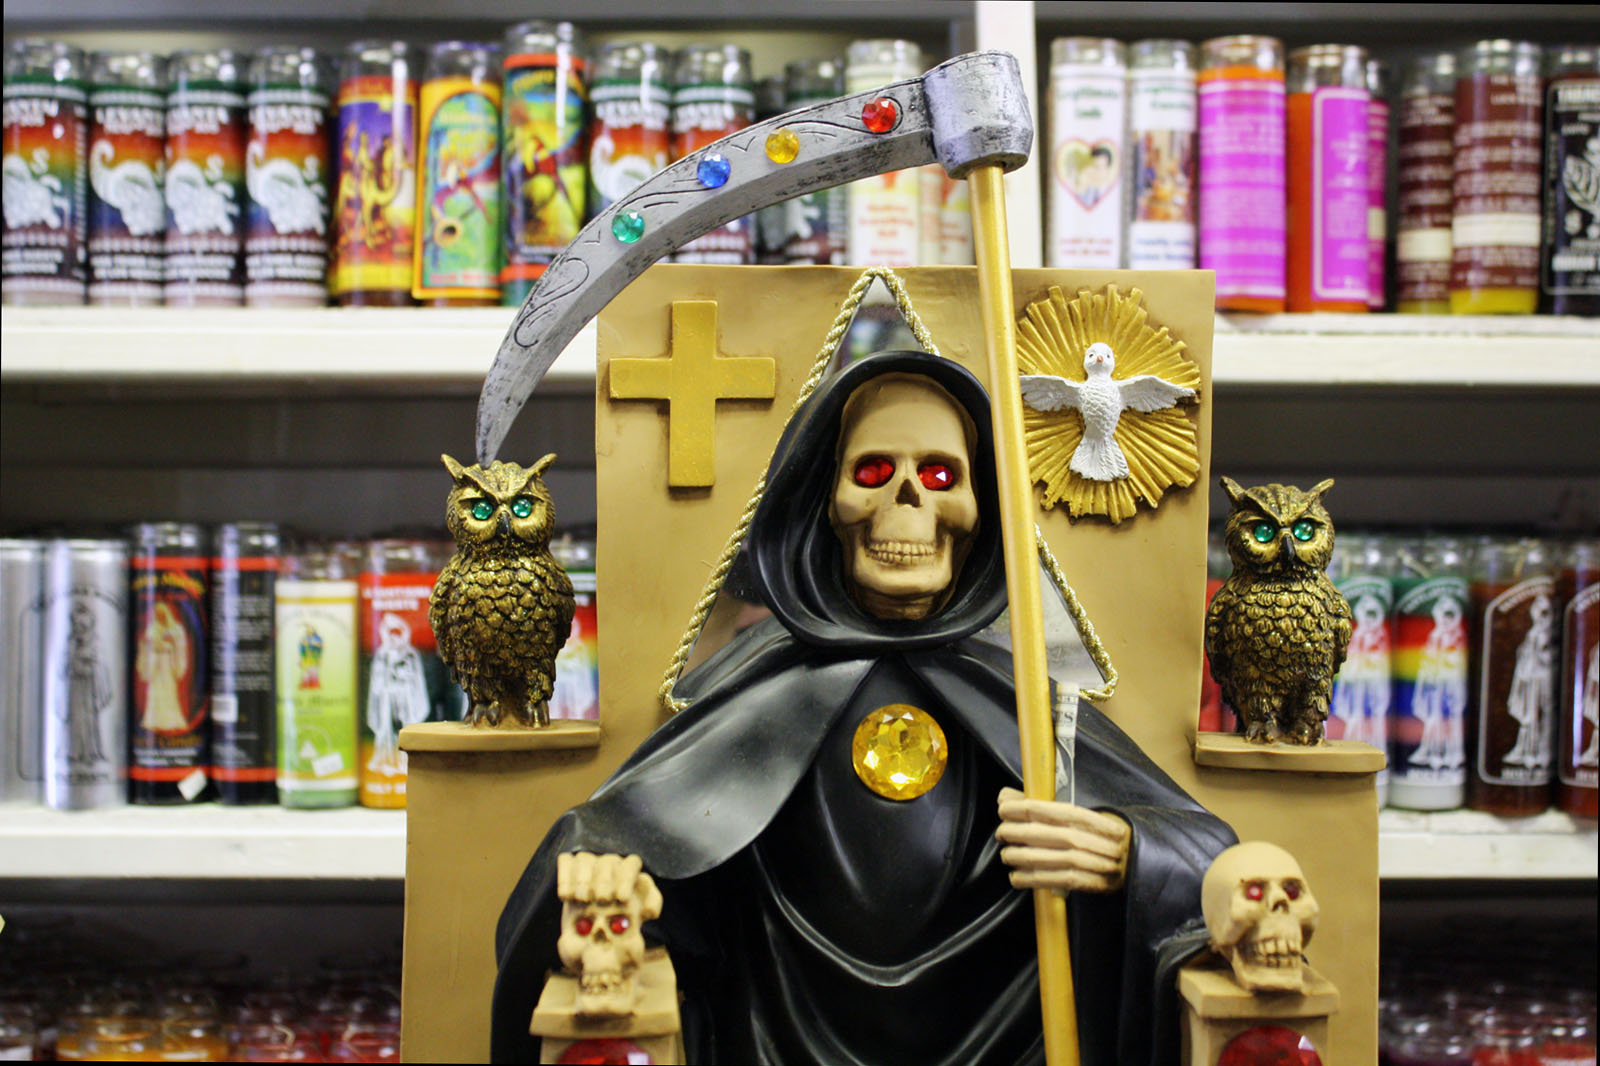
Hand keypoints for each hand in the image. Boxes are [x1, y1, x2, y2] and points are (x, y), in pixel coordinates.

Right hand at [556, 851, 657, 908]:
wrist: (593, 929)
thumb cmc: (620, 918)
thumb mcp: (639, 913)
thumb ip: (650, 907)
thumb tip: (651, 910)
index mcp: (630, 869)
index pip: (631, 864)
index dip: (627, 879)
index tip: (622, 898)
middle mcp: (610, 862)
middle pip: (608, 862)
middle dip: (605, 882)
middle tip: (602, 899)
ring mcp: (589, 861)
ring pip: (586, 859)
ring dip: (584, 881)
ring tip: (583, 900)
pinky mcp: (569, 864)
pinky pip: (566, 861)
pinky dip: (565, 877)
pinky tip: (567, 897)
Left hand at [996, 787, 1129, 893]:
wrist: (1136, 860)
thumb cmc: (1100, 834)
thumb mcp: (1076, 815)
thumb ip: (1038, 805)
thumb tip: (1004, 795)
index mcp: (1085, 817)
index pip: (1048, 810)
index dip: (1021, 809)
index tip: (1003, 809)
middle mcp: (1088, 838)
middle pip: (1045, 834)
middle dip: (1016, 833)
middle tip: (1001, 834)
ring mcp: (1091, 861)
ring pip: (1048, 858)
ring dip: (1020, 858)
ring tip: (1006, 855)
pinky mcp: (1091, 882)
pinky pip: (1055, 881)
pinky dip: (1032, 880)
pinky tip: (1016, 878)